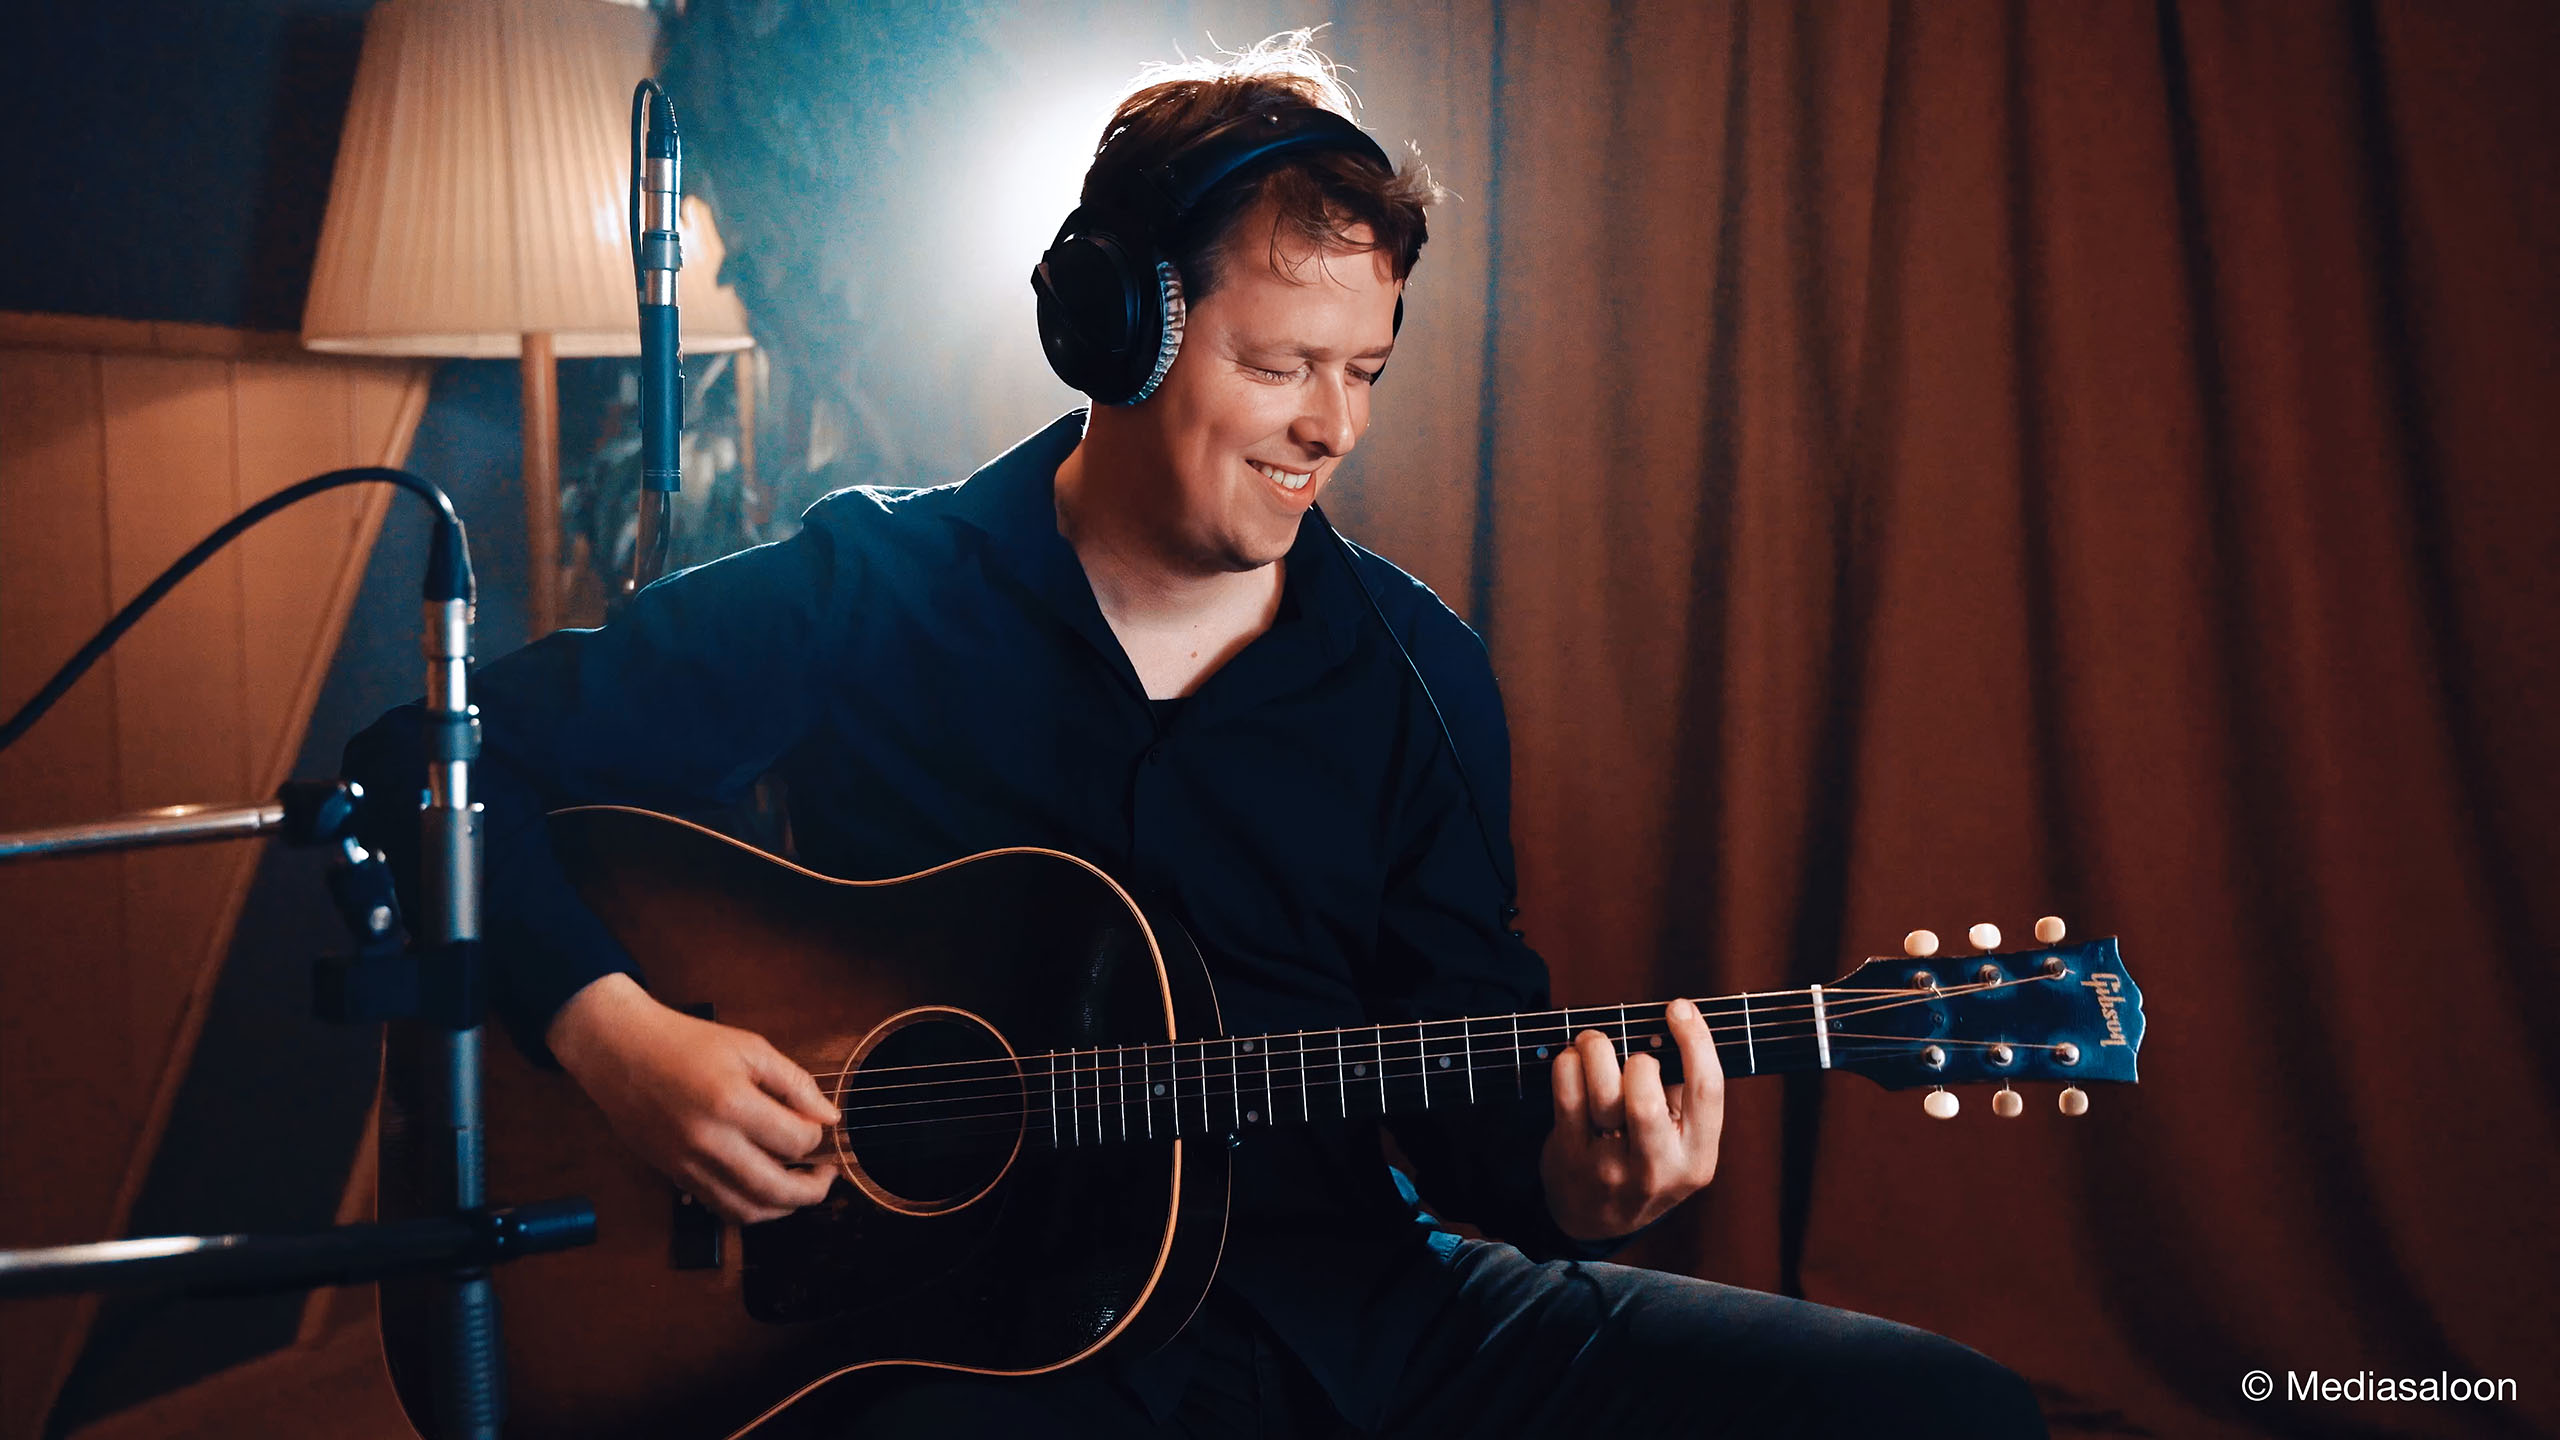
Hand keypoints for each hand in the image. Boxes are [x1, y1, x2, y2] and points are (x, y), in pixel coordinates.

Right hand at [547, 973, 840, 1223]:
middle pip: (777, 1190)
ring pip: (748, 1211)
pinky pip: (720, 1208)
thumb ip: (795, 1084)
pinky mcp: (674, 1176)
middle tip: (827, 1176)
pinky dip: (750, 1208)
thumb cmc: (686, 1043)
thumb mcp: (750, 1048)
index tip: (817, 1124)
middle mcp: (709, 1143)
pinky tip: (765, 1190)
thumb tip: (828, 1118)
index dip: (817, 1136)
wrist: (620, 1052)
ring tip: (800, 1188)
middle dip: (813, 1189)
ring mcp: (688, 1165)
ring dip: (783, 1208)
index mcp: (732, 1104)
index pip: (796, 1142)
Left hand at [1540, 996, 1724, 1242]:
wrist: (1595, 1219)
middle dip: (1637, 1059)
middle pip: (1647, 1095)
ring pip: (1604, 1092)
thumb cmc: (1643, 1161)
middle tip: (1628, 1051)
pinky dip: (1567, 1064)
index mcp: (1697, 1159)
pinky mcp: (1570, 1158)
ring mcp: (1610, 1168)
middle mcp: (1656, 1168)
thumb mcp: (1680, 1144)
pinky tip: (1572, 1060)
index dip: (1696, 1040)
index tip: (1680, 1008)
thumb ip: (1681, 1096)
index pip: (1707, 1090)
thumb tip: (1666, 1027)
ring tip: (1594, 1043)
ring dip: (1597, 1050)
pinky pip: (1567, 1095)